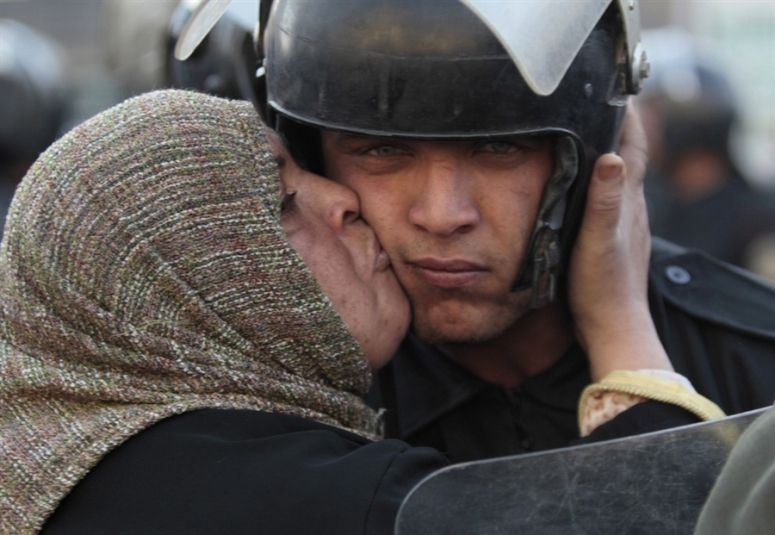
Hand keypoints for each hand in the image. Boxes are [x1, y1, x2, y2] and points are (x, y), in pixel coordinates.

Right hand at [568, 105, 672, 379]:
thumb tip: (613, 156)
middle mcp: (630, 207)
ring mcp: (622, 223)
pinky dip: (595, 181)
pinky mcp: (612, 238)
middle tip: (588, 104)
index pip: (634, 145)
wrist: (610, 326)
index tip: (612, 87)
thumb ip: (605, 200)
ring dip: (604, 152)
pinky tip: (578, 187)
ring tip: (579, 135)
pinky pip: (605, 198)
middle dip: (612, 126)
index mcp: (628, 201)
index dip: (627, 115)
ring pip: (615, 178)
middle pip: (626, 155)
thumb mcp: (598, 241)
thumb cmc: (601, 286)